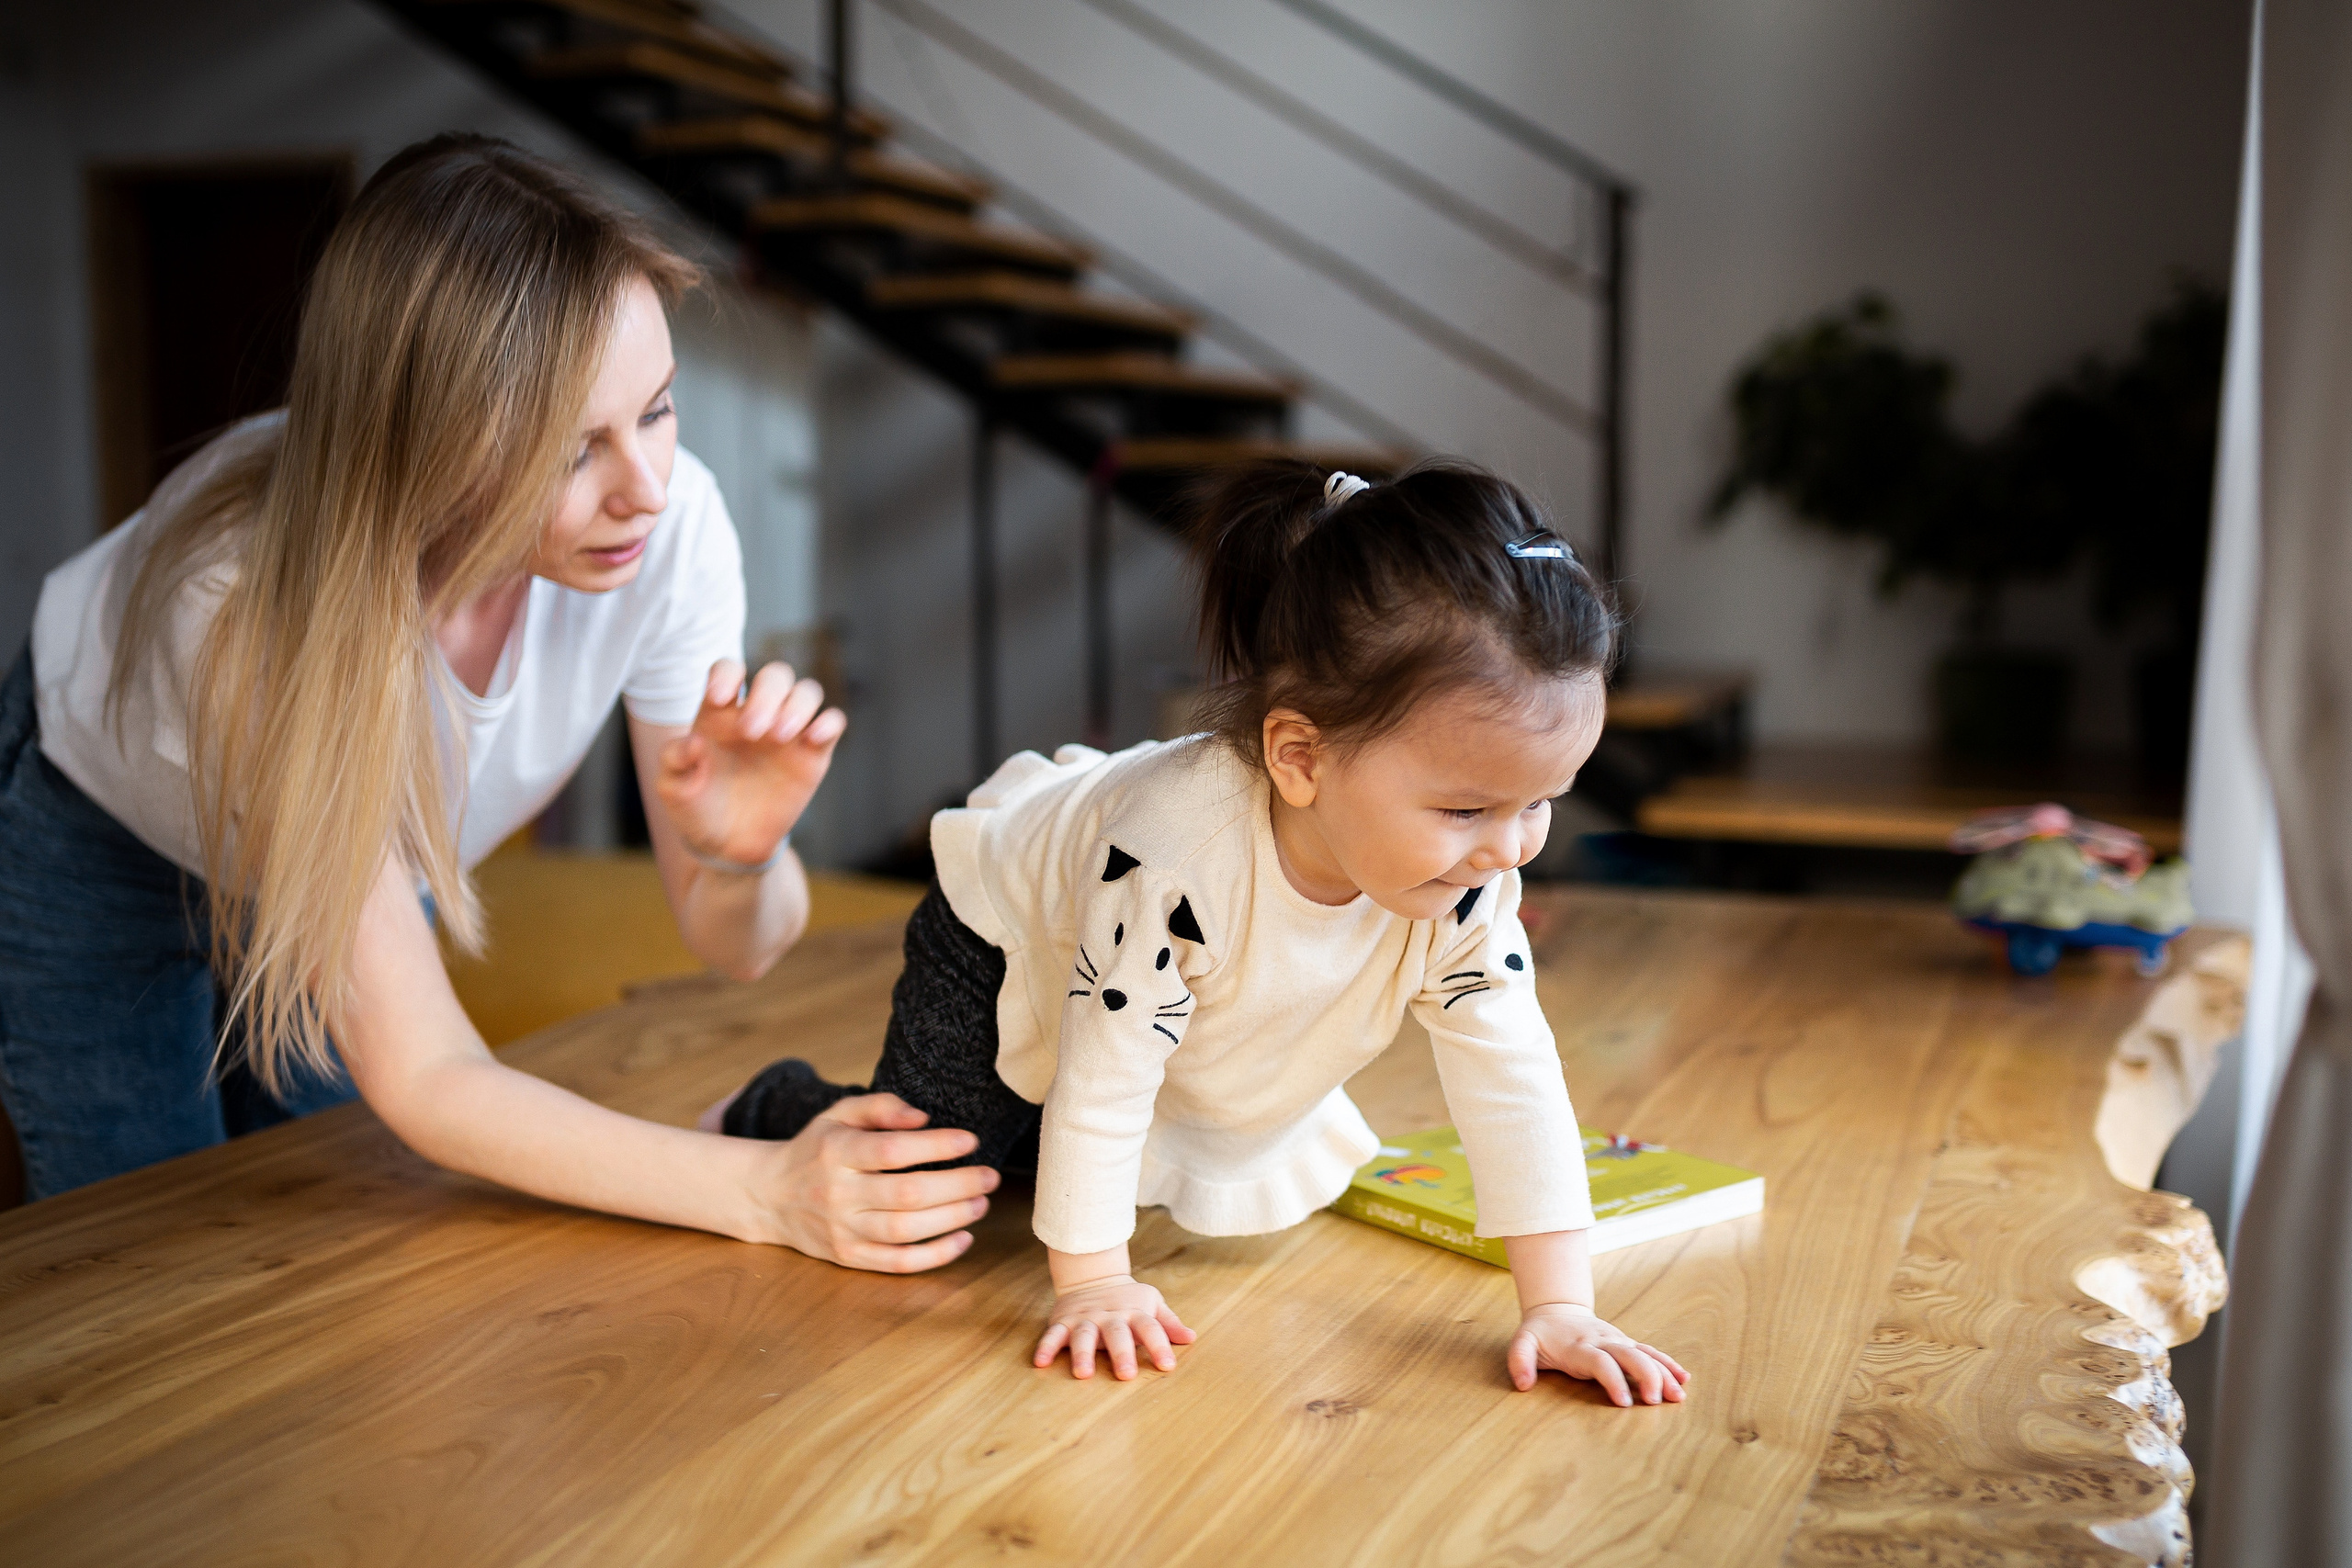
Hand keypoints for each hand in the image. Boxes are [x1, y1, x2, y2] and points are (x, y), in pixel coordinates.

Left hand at [657, 659, 846, 867]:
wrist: (726, 845)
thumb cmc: (695, 807)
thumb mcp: (672, 787)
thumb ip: (675, 759)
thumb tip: (693, 741)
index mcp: (720, 712)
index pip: (729, 669)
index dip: (727, 674)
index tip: (718, 698)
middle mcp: (758, 713)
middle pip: (776, 675)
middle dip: (766, 695)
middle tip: (751, 731)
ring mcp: (788, 732)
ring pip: (807, 692)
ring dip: (797, 706)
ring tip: (779, 736)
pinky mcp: (812, 755)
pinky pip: (833, 723)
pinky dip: (828, 723)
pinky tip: (813, 739)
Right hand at [747, 1092, 997, 1272]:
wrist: (769, 1196)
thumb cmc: (817, 1149)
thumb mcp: (839, 1114)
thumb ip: (880, 1106)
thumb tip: (923, 1118)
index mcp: (836, 1153)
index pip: (892, 1151)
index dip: (936, 1146)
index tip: (970, 1140)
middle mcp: (838, 1194)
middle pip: (906, 1194)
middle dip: (957, 1185)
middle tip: (990, 1177)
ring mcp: (842, 1230)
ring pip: (904, 1230)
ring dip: (951, 1219)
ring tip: (981, 1203)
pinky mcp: (848, 1258)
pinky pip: (895, 1263)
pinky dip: (933, 1256)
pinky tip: (962, 1239)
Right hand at [1033, 1275, 1195, 1379]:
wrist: (1091, 1276)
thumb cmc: (1128, 1299)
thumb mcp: (1152, 1304)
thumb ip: (1169, 1323)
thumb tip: (1192, 1337)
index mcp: (1134, 1312)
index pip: (1150, 1328)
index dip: (1160, 1345)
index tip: (1168, 1366)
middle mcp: (1109, 1316)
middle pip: (1116, 1333)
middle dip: (1121, 1353)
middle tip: (1125, 1375)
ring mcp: (1085, 1318)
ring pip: (1083, 1335)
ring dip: (1082, 1354)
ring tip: (1083, 1374)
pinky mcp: (1063, 1321)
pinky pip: (1053, 1334)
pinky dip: (1046, 1347)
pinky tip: (1041, 1363)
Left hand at [1507, 1303, 1688, 1405]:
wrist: (1556, 1308)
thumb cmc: (1540, 1333)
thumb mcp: (1522, 1342)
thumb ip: (1519, 1360)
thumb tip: (1523, 1385)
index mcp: (1579, 1345)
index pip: (1601, 1362)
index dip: (1613, 1380)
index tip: (1624, 1403)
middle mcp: (1602, 1341)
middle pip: (1630, 1355)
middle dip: (1646, 1376)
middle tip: (1656, 1401)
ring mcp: (1617, 1340)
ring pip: (1645, 1354)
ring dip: (1663, 1373)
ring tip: (1678, 1396)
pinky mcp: (1625, 1342)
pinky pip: (1649, 1351)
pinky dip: (1667, 1363)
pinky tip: (1683, 1378)